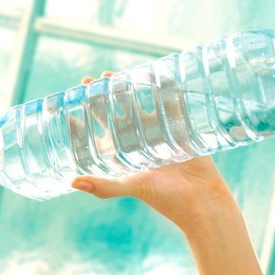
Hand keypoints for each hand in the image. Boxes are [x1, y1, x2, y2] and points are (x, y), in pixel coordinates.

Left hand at [72, 72, 236, 230]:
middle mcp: (136, 141)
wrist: (202, 201)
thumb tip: (72, 182)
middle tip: (98, 78)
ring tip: (123, 73)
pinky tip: (159, 73)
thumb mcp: (131, 187)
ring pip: (141, 104)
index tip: (73, 99)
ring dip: (132, 87)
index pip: (97, 130)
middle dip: (106, 94)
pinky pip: (171, 104)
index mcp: (121, 154)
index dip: (84, 115)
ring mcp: (158, 133)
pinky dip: (166, 89)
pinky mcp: (180, 128)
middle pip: (116, 111)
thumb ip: (105, 186)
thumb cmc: (165, 199)